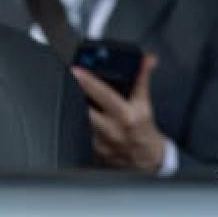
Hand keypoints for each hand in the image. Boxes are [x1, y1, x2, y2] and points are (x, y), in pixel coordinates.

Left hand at [72, 54, 167, 172]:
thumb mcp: (145, 103)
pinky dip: (81, 122)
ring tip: (75, 95)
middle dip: (76, 92)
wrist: (146, 156)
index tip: (76, 70)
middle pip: (86, 107)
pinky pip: (81, 132)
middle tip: (69, 78)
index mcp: (127, 115)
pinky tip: (83, 116)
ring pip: (81, 119)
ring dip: (78, 106)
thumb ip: (143, 78)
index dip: (89, 81)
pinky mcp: (93, 149)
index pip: (105, 94)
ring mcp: (101, 141)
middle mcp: (113, 129)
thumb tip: (148, 60)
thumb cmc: (143, 128)